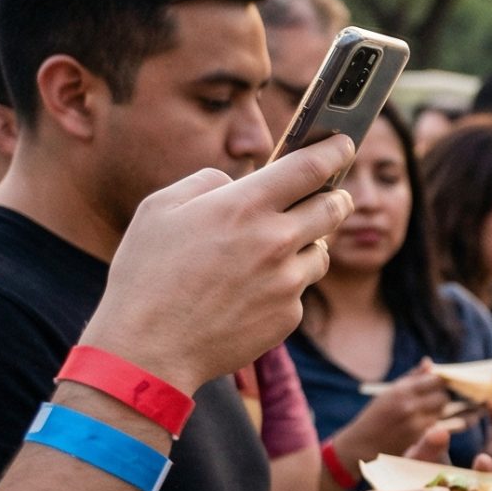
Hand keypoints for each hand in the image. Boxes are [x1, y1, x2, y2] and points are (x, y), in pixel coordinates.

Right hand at [83, 136, 355, 390]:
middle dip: (336, 196)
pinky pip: (299, 289)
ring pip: (320, 251)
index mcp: (244, 206)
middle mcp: (275, 241)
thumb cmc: (146, 273)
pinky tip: (250, 291)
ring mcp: (287, 282)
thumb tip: (236, 181)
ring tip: (275, 249)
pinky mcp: (290, 315)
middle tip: (332, 194)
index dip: (334, 151)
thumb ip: (207, 183)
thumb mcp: (161, 209)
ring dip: (308, 243)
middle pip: (333, 208)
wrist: (149, 347)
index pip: (310, 167)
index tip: (344, 143)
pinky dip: (284, 284)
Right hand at [333, 368, 448, 465]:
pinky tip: (424, 425)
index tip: (436, 385)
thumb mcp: (389, 392)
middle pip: (442, 397)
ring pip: (442, 412)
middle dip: (440, 398)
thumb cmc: (377, 416)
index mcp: (401, 390)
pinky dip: (435, 424)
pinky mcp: (418, 439)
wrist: (361, 445)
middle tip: (432, 401)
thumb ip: (412, 378)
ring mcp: (414, 423)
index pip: (435, 380)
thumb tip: (429, 362)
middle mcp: (408, 405)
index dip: (439, 383)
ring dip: (439, 412)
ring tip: (425, 413)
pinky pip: (437, 426)